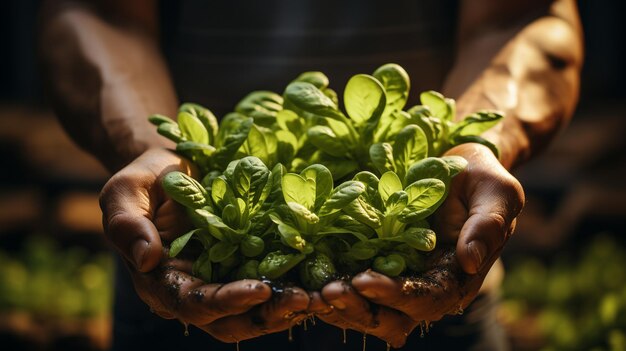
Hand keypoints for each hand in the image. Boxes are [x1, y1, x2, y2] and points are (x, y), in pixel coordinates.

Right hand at [99, 148, 309, 341]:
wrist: (171, 167)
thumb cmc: (144, 179)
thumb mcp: (125, 193)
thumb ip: (128, 225)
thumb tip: (148, 259)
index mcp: (162, 282)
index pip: (194, 303)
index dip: (227, 301)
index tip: (261, 288)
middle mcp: (195, 289)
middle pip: (231, 320)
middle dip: (268, 314)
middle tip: (304, 300)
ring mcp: (223, 280)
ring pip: (256, 311)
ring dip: (288, 307)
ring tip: (321, 296)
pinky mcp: (245, 264)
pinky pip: (272, 281)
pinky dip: (295, 284)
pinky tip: (322, 277)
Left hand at [316, 143, 524, 346]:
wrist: (459, 164)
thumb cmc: (482, 177)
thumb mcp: (496, 193)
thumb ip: (487, 226)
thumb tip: (469, 261)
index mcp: (455, 279)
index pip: (425, 300)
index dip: (394, 295)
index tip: (362, 280)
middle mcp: (425, 285)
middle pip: (391, 317)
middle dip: (359, 309)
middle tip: (327, 293)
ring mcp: (399, 276)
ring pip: (367, 308)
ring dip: (339, 305)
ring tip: (309, 293)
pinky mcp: (376, 260)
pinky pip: (351, 283)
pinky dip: (329, 285)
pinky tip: (304, 279)